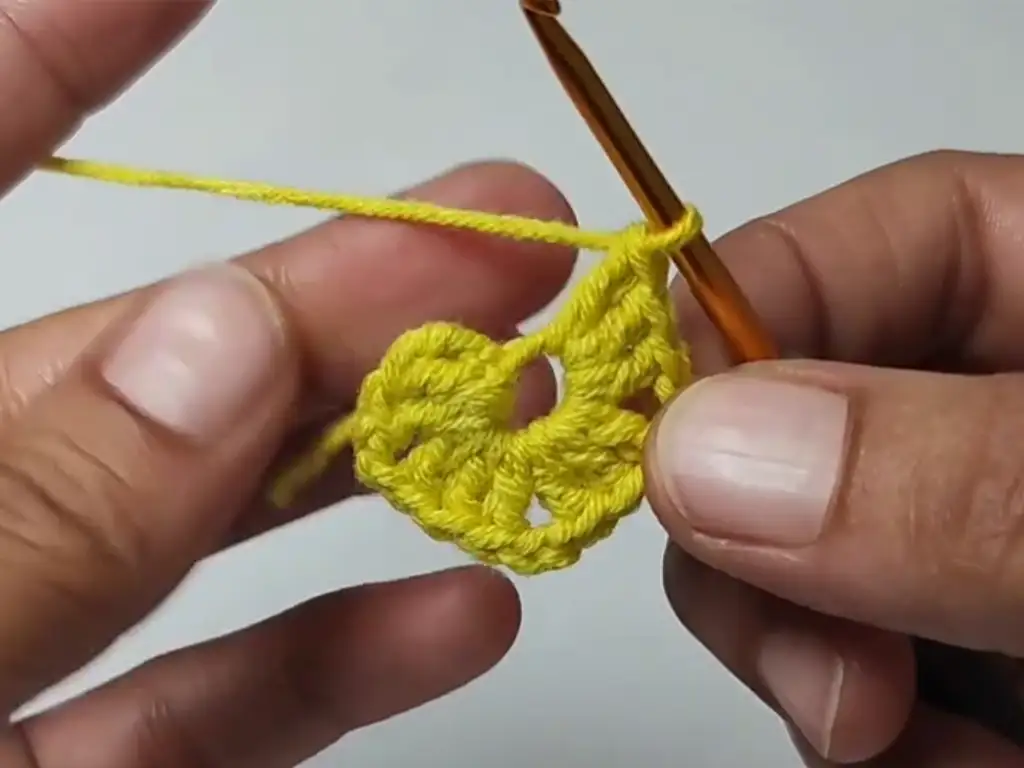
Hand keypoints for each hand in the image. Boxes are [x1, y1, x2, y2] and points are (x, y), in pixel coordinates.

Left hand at [0, 3, 577, 764]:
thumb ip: (40, 516)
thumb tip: (222, 339)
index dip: (59, 55)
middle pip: (144, 371)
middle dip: (323, 294)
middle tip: (495, 240)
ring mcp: (9, 643)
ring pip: (196, 527)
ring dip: (369, 460)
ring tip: (524, 397)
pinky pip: (205, 702)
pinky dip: (333, 656)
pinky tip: (461, 610)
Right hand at [647, 149, 1023, 765]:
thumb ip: (955, 477)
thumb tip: (704, 455)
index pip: (831, 254)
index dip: (719, 334)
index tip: (661, 457)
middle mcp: (977, 403)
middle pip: (773, 430)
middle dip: (761, 561)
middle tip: (838, 688)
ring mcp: (955, 526)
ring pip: (787, 569)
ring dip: (821, 676)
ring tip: (924, 750)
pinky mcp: (957, 633)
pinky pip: (842, 667)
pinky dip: (872, 735)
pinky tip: (960, 763)